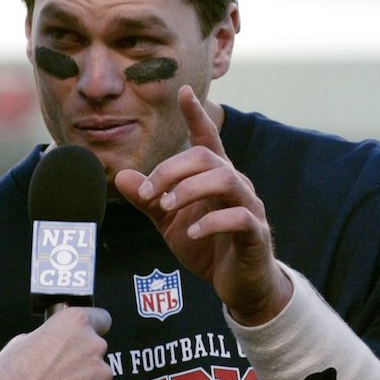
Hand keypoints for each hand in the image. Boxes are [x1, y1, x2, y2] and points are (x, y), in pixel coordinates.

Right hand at [0, 306, 111, 379]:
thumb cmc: (14, 374)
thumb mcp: (25, 340)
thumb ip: (48, 338)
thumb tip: (49, 344)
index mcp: (76, 322)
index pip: (101, 319)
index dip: (93, 329)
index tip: (87, 337)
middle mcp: (94, 344)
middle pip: (97, 350)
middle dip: (83, 360)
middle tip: (61, 372)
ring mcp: (101, 373)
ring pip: (98, 376)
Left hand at [114, 85, 291, 324]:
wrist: (240, 287)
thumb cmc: (209, 248)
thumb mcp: (170, 223)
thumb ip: (148, 200)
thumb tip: (122, 176)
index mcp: (216, 177)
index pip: (208, 139)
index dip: (196, 116)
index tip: (183, 92)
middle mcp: (237, 184)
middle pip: (206, 157)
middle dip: (172, 170)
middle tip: (147, 194)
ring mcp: (251, 207)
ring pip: (226, 179)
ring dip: (189, 190)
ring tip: (166, 207)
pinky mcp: (257, 233)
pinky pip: (239, 217)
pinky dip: (212, 222)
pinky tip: (192, 232)